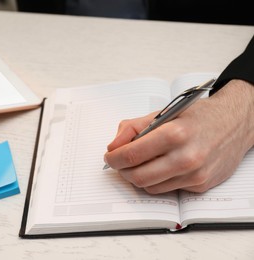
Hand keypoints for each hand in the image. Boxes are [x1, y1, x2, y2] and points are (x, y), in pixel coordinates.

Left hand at [104, 79, 253, 193]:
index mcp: (174, 134)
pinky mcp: (201, 185)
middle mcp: (186, 157)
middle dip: (122, 171)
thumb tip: (113, 146)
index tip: (109, 157)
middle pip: (138, 176)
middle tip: (119, 163)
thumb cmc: (198, 117)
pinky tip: (161, 167)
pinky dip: (157, 181)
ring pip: (150, 187)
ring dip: (138, 177)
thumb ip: (133, 128)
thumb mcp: (163, 113)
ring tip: (139, 164)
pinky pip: (167, 190)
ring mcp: (195, 174)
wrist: (235, 123)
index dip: (113, 158)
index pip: (131, 155)